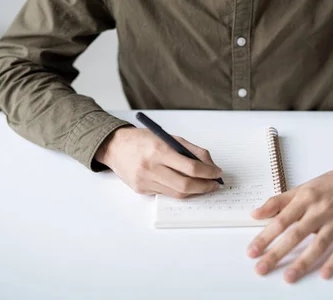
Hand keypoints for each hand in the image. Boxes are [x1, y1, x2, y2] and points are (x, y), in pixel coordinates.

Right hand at [95, 127, 222, 197]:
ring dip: (195, 191)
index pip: (191, 167)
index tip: (217, 172)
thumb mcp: (169, 137)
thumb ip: (191, 150)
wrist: (115, 147)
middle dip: (205, 186)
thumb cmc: (144, 140)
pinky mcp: (141, 190)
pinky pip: (166, 194)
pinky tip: (187, 186)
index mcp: (159, 150)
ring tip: (204, 186)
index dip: (208, 172)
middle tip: (215, 184)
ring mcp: (145, 181)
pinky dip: (180, 191)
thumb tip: (211, 165)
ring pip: (177, 193)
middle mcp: (151, 167)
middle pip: (185, 185)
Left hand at [247, 163, 332, 282]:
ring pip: (318, 244)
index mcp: (305, 199)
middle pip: (296, 235)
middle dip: (277, 253)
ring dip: (303, 262)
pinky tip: (324, 274)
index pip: (281, 221)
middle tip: (262, 268)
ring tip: (288, 276)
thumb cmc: (331, 184)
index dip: (265, 237)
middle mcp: (320, 210)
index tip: (252, 251)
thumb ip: (278, 202)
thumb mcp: (302, 188)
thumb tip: (255, 213)